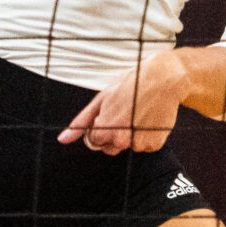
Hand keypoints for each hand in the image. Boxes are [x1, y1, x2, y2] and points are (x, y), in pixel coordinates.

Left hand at [58, 50, 186, 154]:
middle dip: (115, 134)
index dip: (101, 127)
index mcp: (105, 129)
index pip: (95, 141)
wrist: (163, 79)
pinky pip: (146, 146)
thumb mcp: (102, 99)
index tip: (112, 114)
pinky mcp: (154, 144)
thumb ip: (81, 122)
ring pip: (129, 146)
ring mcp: (139, 143)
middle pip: (111, 147)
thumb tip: (62, 139)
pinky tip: (150, 120)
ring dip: (133, 135)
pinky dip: (147, 136)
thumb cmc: (131, 86)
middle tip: (126, 114)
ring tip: (140, 114)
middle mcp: (121, 140)